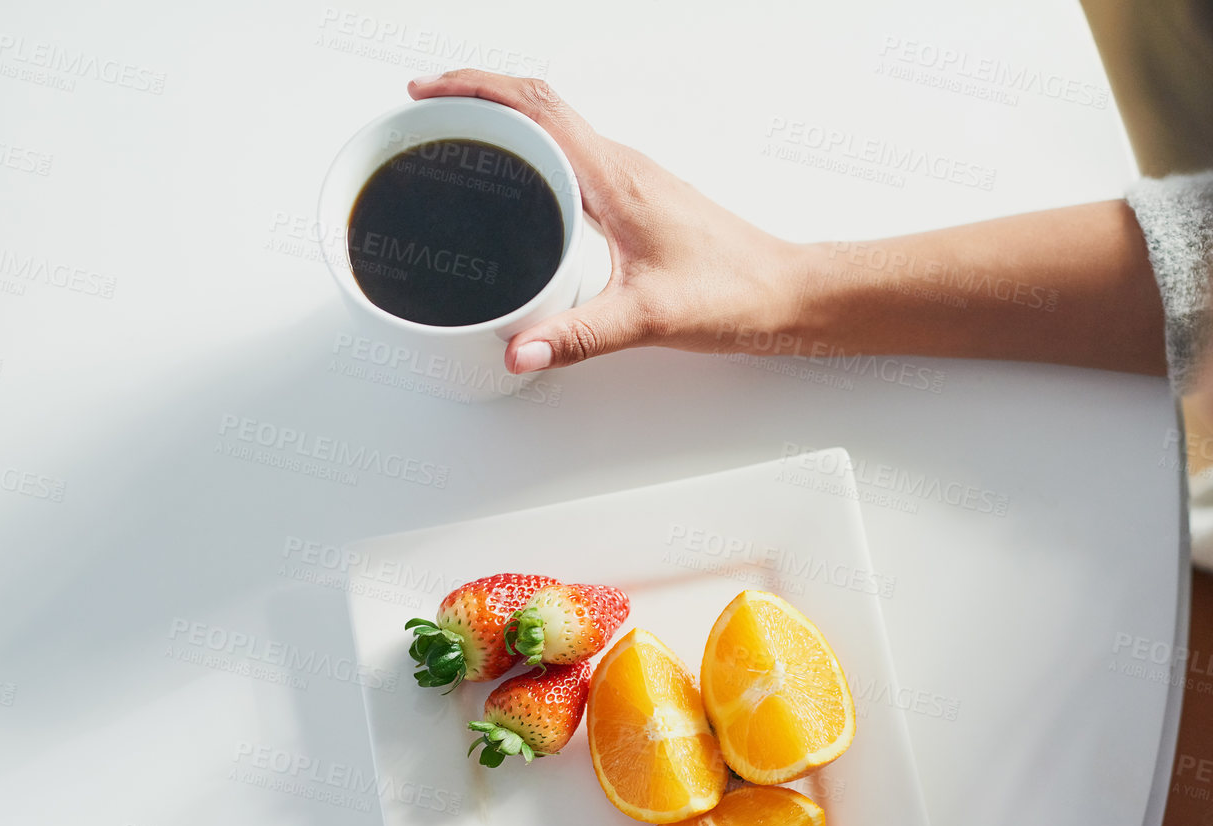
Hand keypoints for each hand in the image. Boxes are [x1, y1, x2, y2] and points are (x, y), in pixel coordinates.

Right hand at [408, 71, 805, 375]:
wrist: (788, 292)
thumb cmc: (735, 293)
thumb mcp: (648, 318)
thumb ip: (578, 337)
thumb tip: (519, 350)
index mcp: (615, 177)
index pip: (534, 105)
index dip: (473, 87)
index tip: (426, 93)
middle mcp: (621, 166)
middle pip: (536, 104)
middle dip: (474, 97)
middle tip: (425, 116)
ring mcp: (630, 180)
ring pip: (555, 129)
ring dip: (503, 124)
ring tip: (456, 143)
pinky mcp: (637, 200)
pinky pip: (572, 159)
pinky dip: (533, 156)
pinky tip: (519, 191)